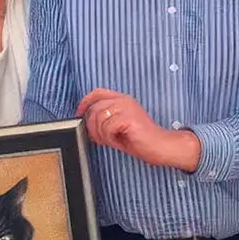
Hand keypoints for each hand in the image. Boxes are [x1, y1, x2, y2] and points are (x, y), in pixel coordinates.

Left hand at [77, 89, 201, 170]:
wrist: (159, 146)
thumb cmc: (140, 139)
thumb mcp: (117, 126)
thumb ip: (103, 119)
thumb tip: (85, 121)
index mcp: (122, 100)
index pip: (97, 93)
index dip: (85, 102)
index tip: (79, 114)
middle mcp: (124, 100)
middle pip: (94, 109)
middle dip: (92, 127)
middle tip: (101, 138)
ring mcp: (126, 107)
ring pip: (99, 118)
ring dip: (101, 134)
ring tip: (112, 140)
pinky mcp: (128, 117)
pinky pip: (107, 127)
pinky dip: (109, 138)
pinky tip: (119, 141)